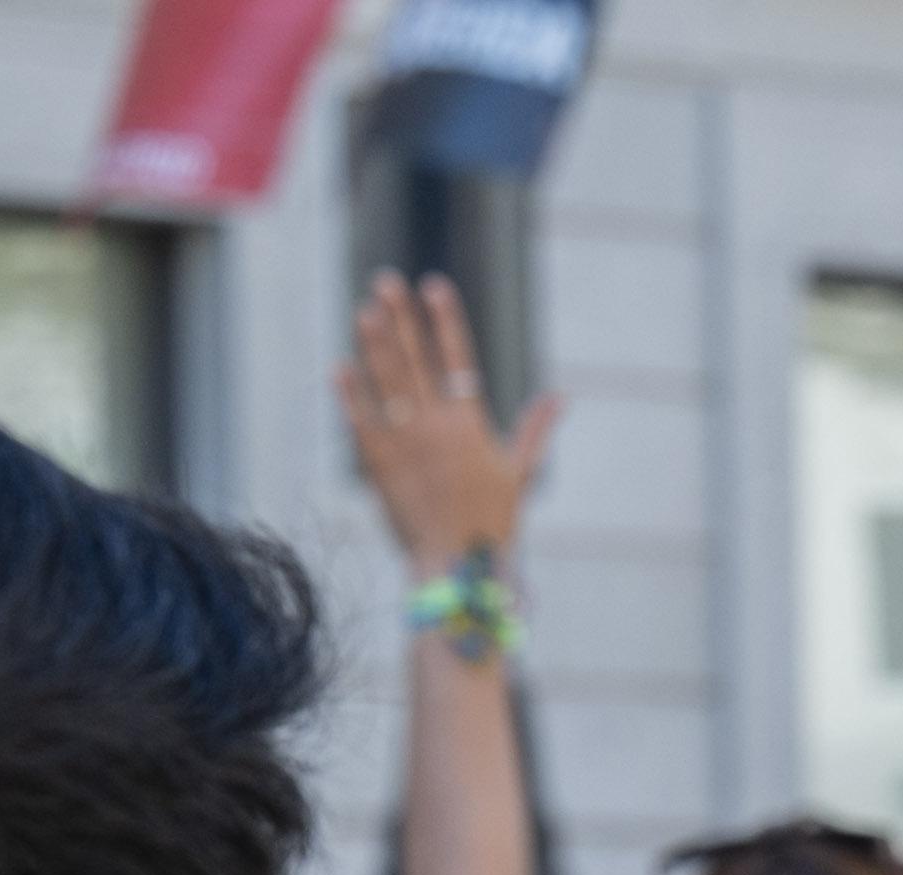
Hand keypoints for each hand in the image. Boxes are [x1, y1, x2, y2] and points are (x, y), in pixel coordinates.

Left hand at [338, 273, 557, 570]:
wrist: (457, 566)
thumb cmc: (494, 522)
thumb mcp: (520, 472)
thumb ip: (535, 428)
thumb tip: (561, 397)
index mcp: (472, 426)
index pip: (458, 359)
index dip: (445, 320)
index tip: (434, 286)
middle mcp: (437, 428)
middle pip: (415, 360)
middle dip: (401, 318)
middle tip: (386, 281)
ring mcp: (404, 443)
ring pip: (385, 382)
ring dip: (373, 343)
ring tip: (365, 310)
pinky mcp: (378, 462)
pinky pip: (361, 419)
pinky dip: (350, 393)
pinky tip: (341, 365)